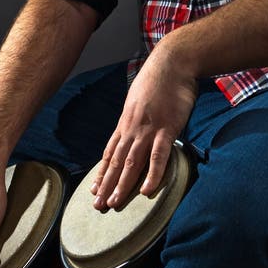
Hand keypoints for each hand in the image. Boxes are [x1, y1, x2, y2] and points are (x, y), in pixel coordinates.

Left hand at [89, 39, 197, 209]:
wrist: (173, 62)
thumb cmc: (159, 78)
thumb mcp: (140, 98)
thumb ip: (137, 115)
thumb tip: (134, 126)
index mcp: (126, 121)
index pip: (110, 151)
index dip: (102, 172)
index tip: (94, 189)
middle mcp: (133, 128)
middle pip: (116, 161)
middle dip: (106, 184)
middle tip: (98, 205)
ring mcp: (148, 129)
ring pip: (131, 162)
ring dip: (121, 184)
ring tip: (113, 203)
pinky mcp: (167, 128)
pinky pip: (158, 156)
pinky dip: (152, 174)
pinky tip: (146, 191)